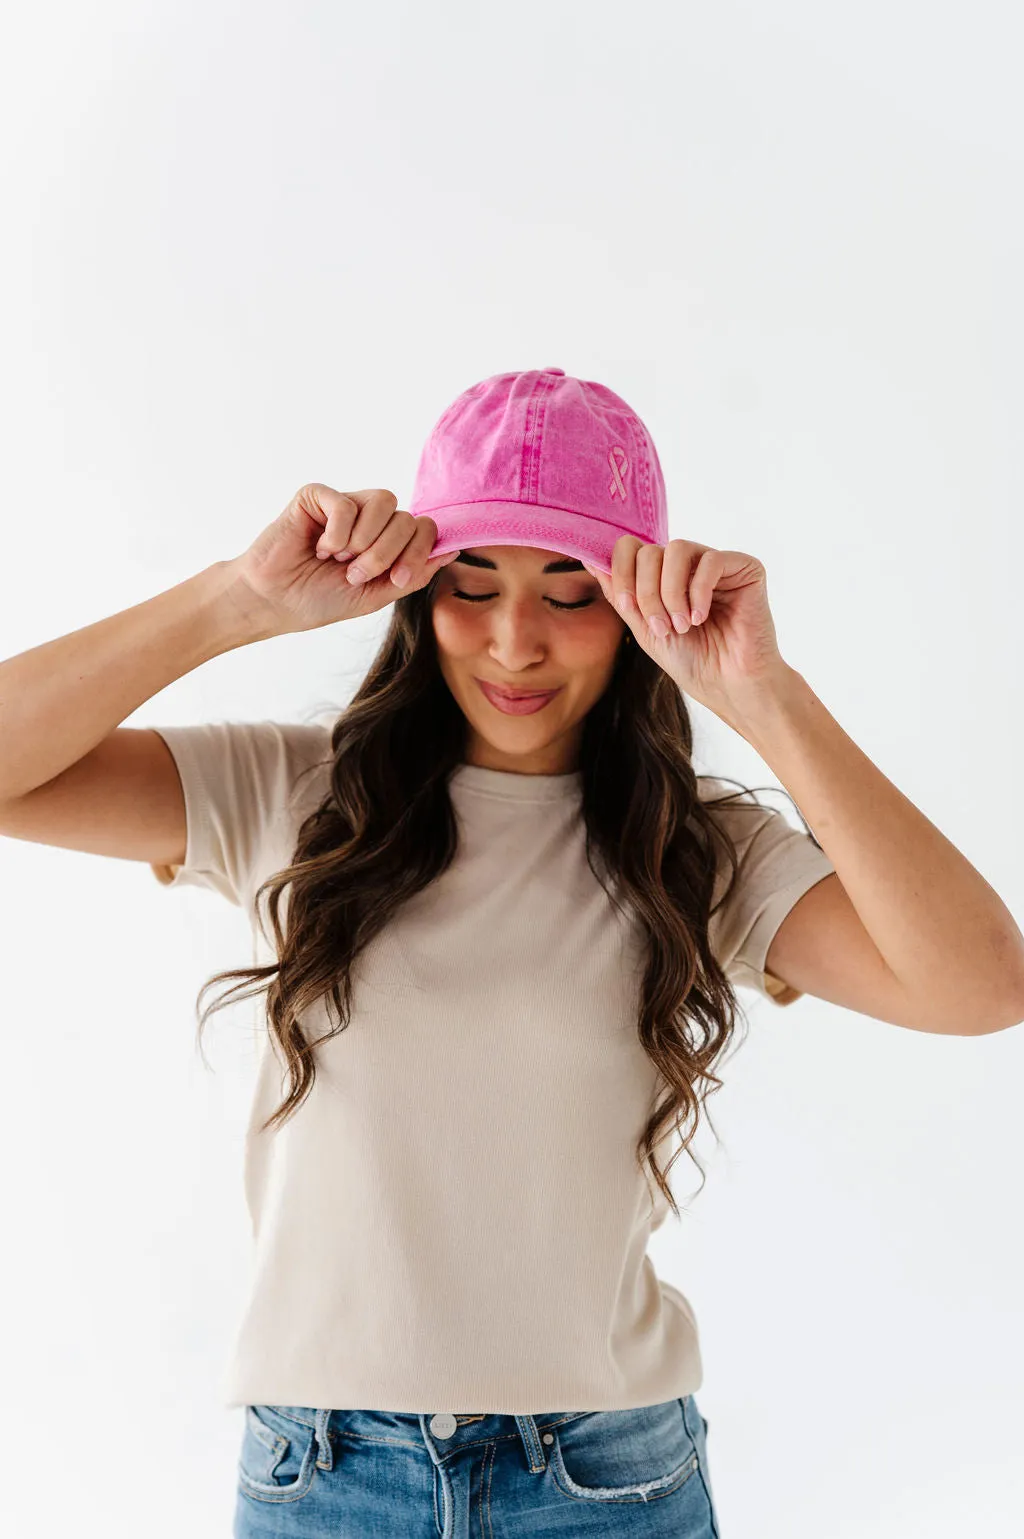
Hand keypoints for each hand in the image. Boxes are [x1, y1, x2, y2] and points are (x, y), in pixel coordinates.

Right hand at [223, 485, 459, 633]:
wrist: (275, 602)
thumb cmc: (320, 599)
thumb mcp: (376, 595)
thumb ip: (413, 574)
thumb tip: (452, 549)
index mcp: (388, 539)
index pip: (425, 527)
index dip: (418, 552)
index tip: (394, 579)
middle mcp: (370, 518)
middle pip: (407, 517)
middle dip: (386, 554)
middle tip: (355, 574)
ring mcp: (345, 504)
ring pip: (384, 501)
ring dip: (366, 541)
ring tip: (340, 559)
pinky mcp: (317, 496)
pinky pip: (347, 502)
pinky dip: (337, 533)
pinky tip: (319, 548)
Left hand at [582, 536, 787, 712]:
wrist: (727, 685)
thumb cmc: (690, 660)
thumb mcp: (644, 627)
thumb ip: (621, 594)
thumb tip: (590, 559)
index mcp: (664, 575)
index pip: (631, 548)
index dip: (622, 573)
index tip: (627, 607)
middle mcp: (690, 564)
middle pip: (650, 551)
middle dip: (646, 592)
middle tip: (660, 628)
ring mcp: (717, 564)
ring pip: (677, 549)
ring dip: (670, 592)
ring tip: (680, 625)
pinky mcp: (745, 569)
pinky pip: (711, 561)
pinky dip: (699, 591)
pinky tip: (701, 617)